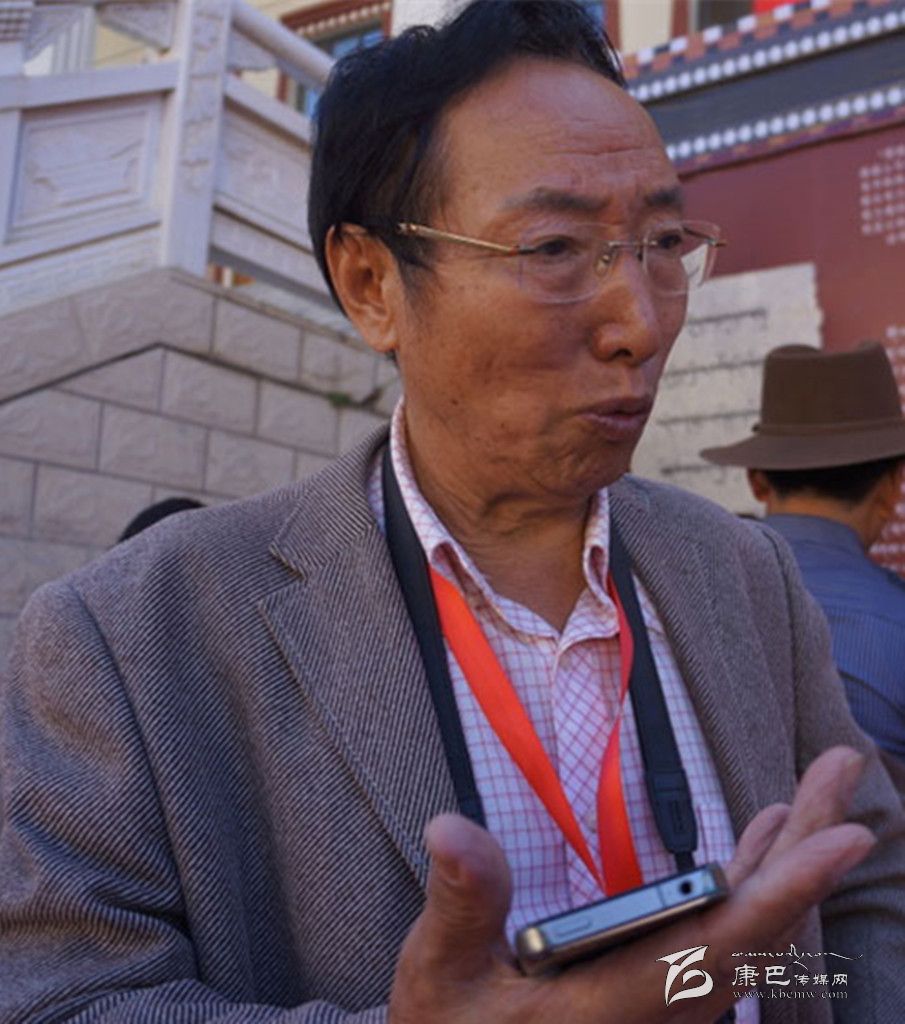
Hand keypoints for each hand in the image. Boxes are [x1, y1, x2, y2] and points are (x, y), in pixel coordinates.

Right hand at [388, 746, 874, 1023]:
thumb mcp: (439, 974)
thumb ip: (462, 904)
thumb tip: (455, 827)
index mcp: (617, 1004)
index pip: (722, 945)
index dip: (789, 891)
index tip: (848, 836)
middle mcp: (660, 1007)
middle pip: (759, 928)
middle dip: (808, 846)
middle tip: (843, 768)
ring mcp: (665, 998)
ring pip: (749, 929)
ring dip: (789, 856)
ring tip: (822, 790)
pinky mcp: (655, 985)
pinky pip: (725, 932)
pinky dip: (753, 879)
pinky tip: (765, 835)